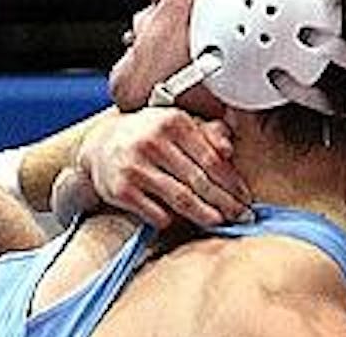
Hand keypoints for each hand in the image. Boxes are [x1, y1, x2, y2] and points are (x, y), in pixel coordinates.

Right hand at [74, 108, 250, 228]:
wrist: (100, 145)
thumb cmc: (148, 135)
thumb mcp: (176, 124)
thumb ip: (207, 133)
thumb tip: (229, 149)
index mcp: (172, 122)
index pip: (211, 158)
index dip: (232, 182)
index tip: (245, 197)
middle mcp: (152, 141)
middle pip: (199, 181)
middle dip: (225, 202)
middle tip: (242, 216)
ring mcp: (134, 167)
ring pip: (180, 199)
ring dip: (205, 215)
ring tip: (220, 222)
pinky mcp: (120, 190)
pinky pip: (155, 212)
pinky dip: (172, 220)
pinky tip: (183, 222)